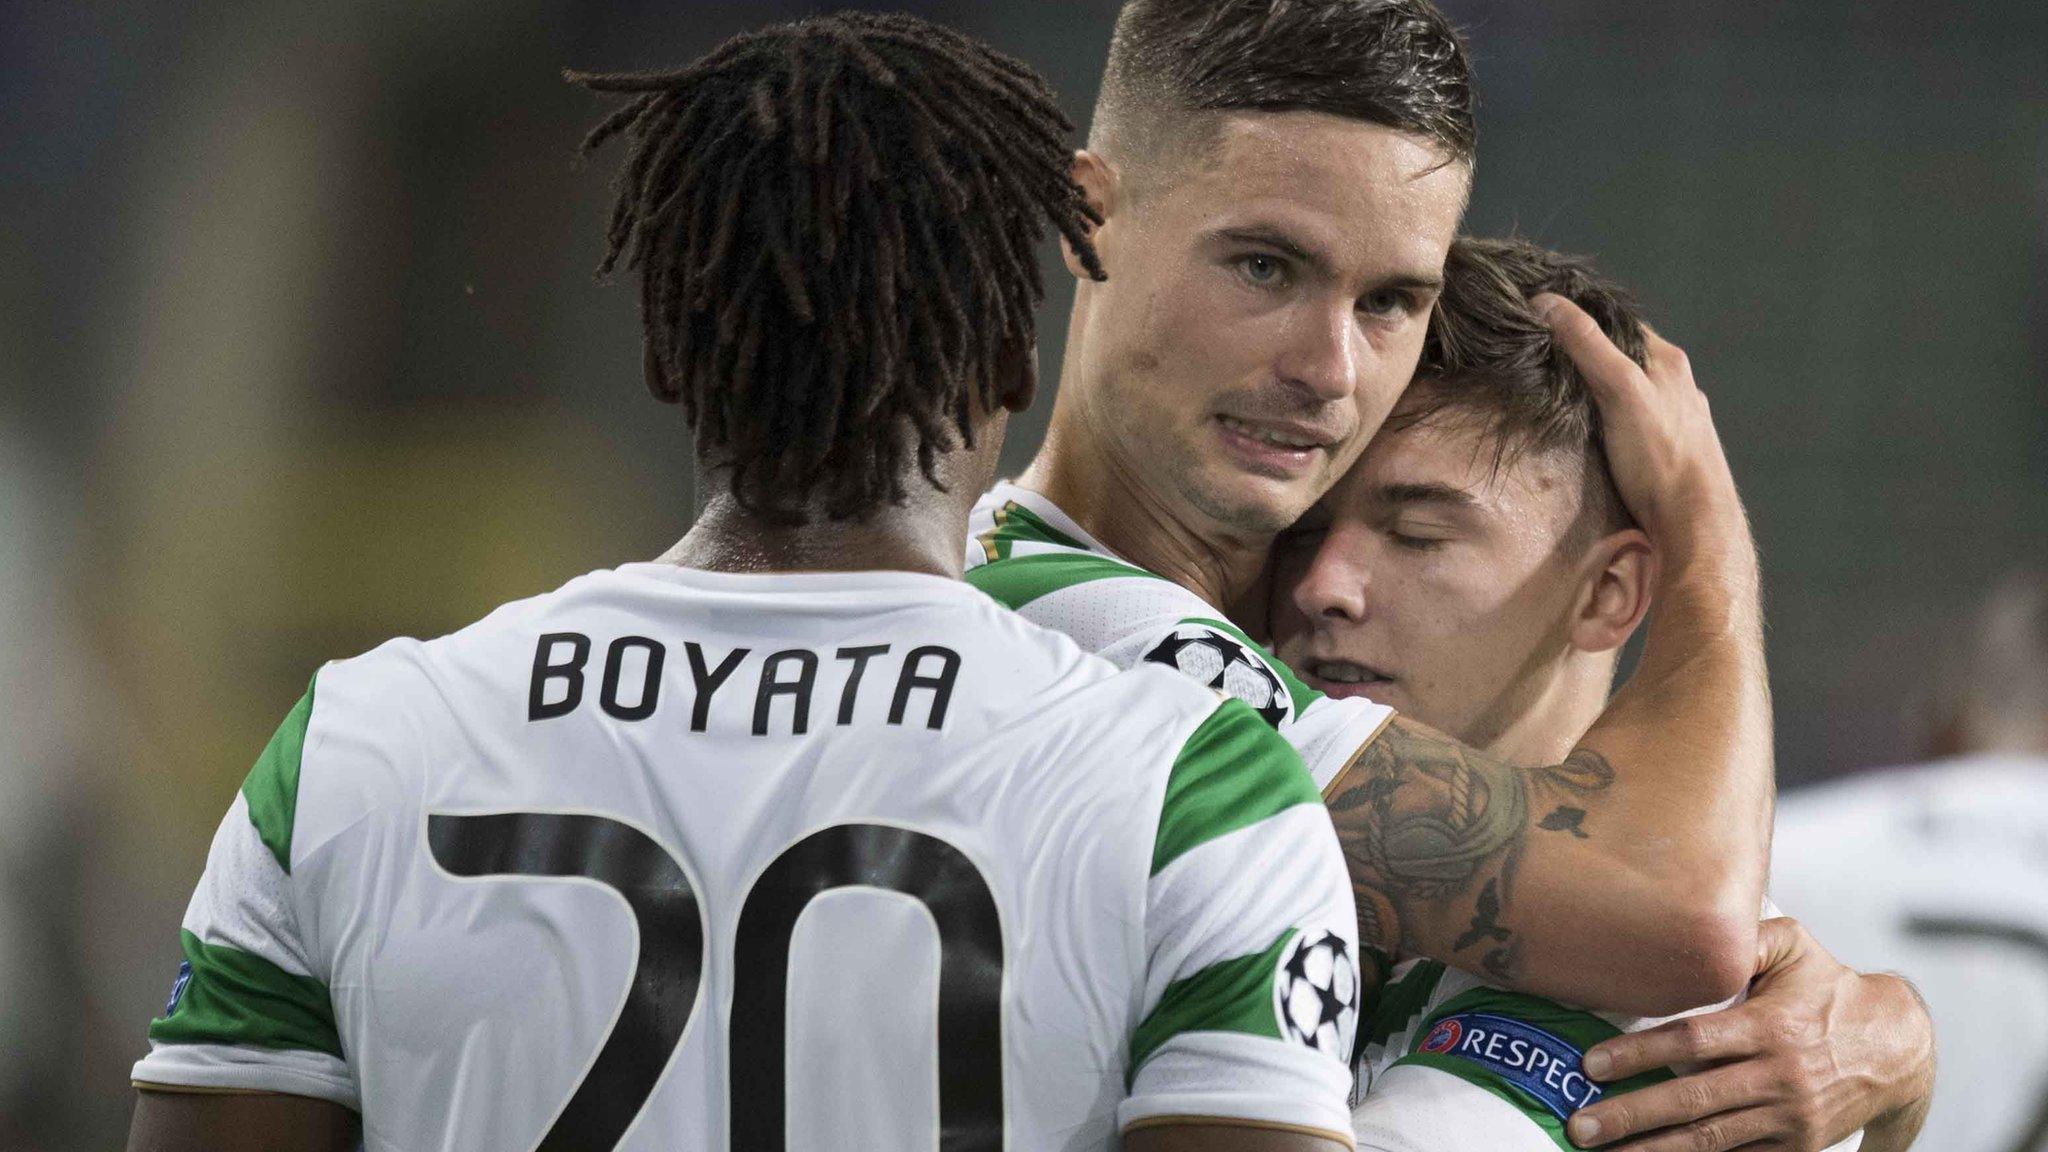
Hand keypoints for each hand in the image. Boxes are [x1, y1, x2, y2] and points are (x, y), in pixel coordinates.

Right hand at [1534, 295, 1744, 552]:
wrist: (1693, 523)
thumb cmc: (1660, 456)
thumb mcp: (1619, 390)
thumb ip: (1586, 345)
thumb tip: (1547, 301)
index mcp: (1669, 362)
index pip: (1619, 324)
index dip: (1583, 319)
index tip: (1545, 323)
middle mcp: (1676, 387)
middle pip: (1624, 358)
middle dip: (1588, 358)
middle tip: (1544, 364)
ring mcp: (1674, 421)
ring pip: (1630, 394)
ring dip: (1599, 394)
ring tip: (1561, 400)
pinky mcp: (1668, 452)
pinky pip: (1634, 425)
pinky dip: (1610, 423)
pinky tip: (1593, 437)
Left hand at [1563, 917, 1934, 1151]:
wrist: (1899, 1050)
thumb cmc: (1832, 989)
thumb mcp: (1795, 947)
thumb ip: (1744, 936)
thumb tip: (1698, 925)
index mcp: (1769, 1027)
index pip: (1692, 1041)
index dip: (1638, 1054)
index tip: (1591, 1065)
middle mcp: (1777, 1076)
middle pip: (1692, 1101)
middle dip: (1631, 1116)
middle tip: (1580, 1126)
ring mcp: (1788, 1118)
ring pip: (1711, 1141)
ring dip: (1654, 1151)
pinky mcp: (1797, 1146)